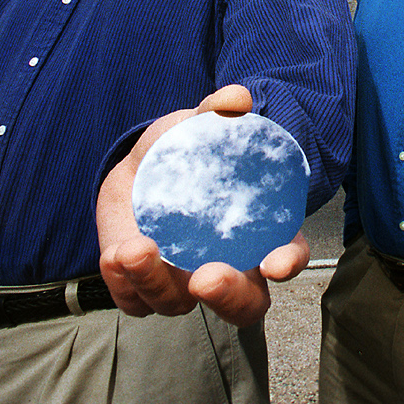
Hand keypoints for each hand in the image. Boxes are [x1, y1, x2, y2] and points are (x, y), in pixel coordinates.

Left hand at [97, 85, 310, 327]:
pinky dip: (123, 283)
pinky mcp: (144, 286)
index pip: (288, 255)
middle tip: (206, 279)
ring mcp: (185, 282)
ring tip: (135, 251)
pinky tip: (115, 256)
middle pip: (245, 304)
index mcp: (261, 232)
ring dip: (156, 284)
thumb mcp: (200, 125)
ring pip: (178, 305)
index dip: (287, 263)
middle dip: (228, 297)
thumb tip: (236, 98)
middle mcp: (231, 267)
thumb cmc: (187, 150)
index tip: (275, 264)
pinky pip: (134, 300)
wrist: (141, 167)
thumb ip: (217, 111)